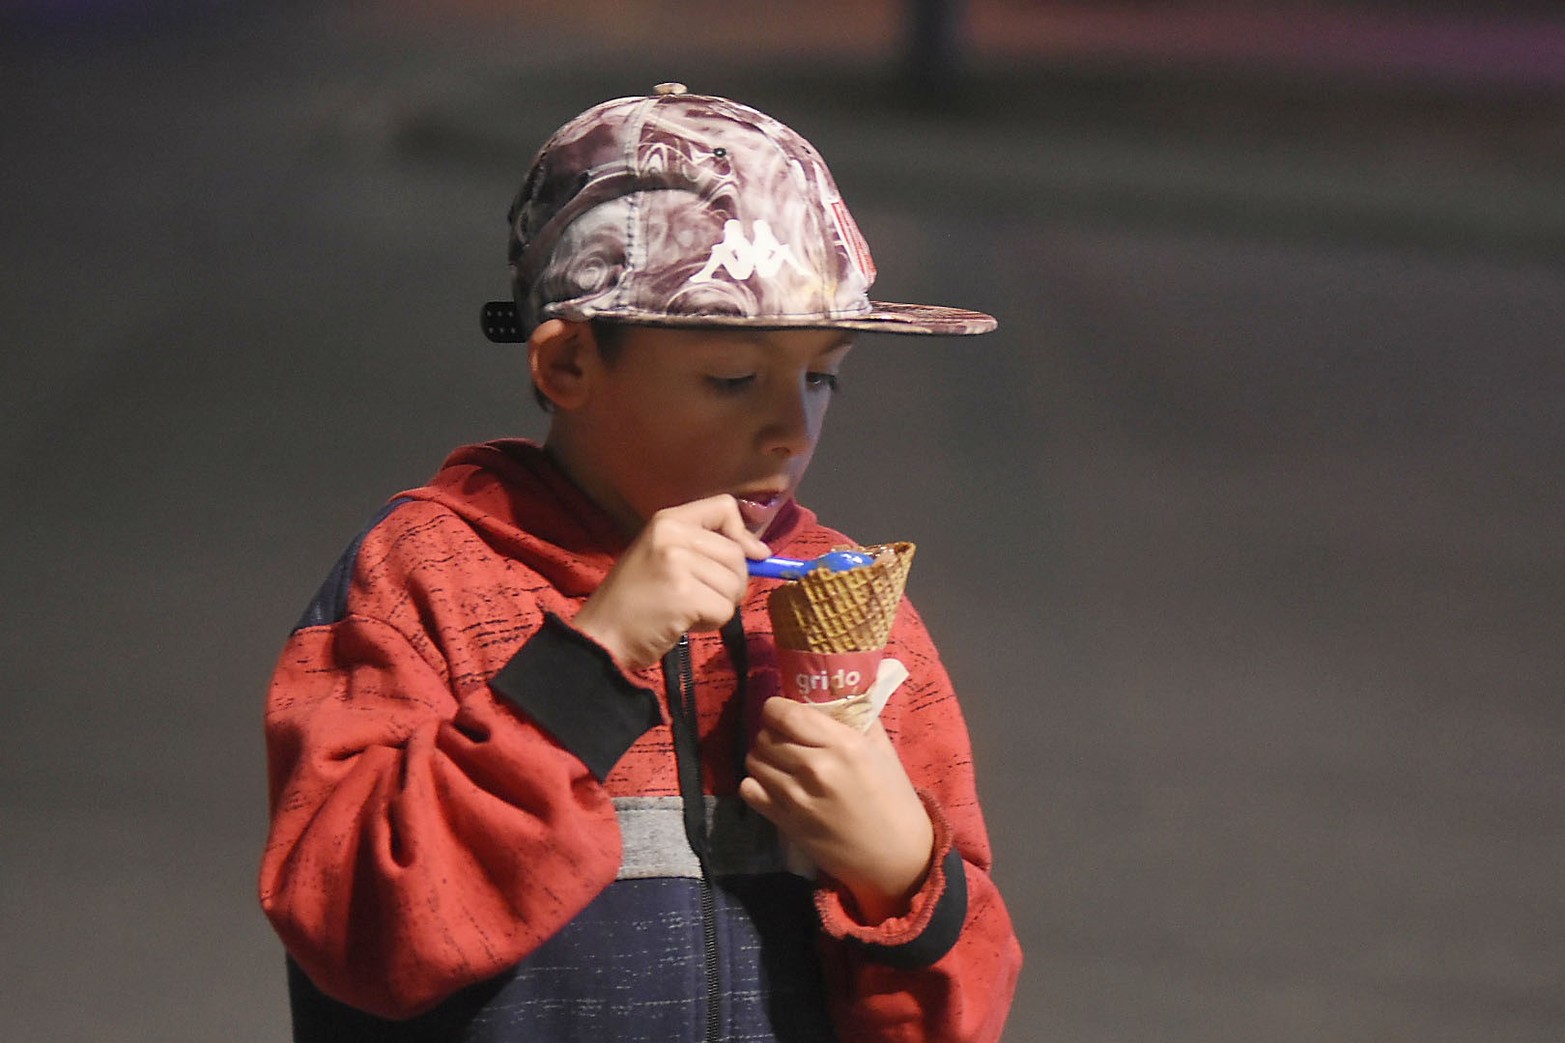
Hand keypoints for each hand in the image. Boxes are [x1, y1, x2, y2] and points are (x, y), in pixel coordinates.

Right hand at [573, 495, 770, 670]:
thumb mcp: (663, 556)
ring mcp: (678, 564)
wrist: (601, 636)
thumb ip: (706, 547)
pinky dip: (711, 623)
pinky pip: (725, 609)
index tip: (747, 557)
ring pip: (734, 584)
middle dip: (730, 583)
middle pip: (736, 554)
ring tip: (687, 610)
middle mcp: (672, 535)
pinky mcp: (684, 595)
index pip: (725, 507)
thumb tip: (763, 553)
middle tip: (700, 598)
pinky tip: (684, 623)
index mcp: (667, 520)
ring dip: (719, 606)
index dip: (742, 534)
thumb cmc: (634, 601)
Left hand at [740, 697, 935, 923]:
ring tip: (780, 762)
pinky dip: (756, 783)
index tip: (783, 713)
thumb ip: (856, 719)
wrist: (895, 858)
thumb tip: (832, 695)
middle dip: (771, 733)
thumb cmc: (894, 799)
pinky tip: (774, 785)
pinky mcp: (785, 822)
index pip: (785, 714)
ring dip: (763, 757)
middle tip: (785, 739)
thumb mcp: (882, 750)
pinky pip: (749, 790)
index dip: (776, 708)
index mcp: (843, 745)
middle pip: (765, 736)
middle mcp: (815, 767)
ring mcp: (796, 797)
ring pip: (754, 760)